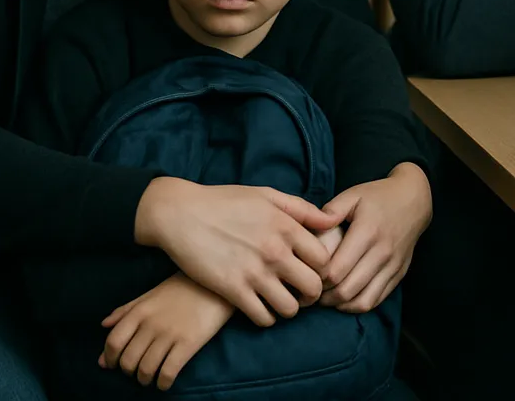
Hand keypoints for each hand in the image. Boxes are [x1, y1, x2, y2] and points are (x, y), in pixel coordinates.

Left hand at [99, 273, 232, 390]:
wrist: (218, 282)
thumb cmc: (184, 286)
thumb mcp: (153, 293)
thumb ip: (127, 309)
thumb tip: (103, 325)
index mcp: (141, 310)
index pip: (113, 342)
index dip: (110, 358)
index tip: (114, 364)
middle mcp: (151, 324)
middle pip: (128, 361)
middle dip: (129, 371)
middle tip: (137, 370)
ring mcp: (170, 334)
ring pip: (145, 370)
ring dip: (145, 379)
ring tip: (151, 376)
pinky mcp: (188, 344)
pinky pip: (167, 373)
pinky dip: (163, 383)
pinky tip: (165, 381)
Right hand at [134, 179, 339, 326]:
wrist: (181, 214)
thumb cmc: (226, 201)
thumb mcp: (267, 195)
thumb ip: (302, 209)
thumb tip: (333, 219)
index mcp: (287, 226)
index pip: (325, 259)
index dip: (323, 268)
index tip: (313, 270)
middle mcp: (276, 251)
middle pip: (314, 288)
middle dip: (312, 293)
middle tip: (301, 291)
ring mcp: (254, 273)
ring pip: (290, 309)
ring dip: (289, 308)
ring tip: (281, 300)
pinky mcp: (232, 290)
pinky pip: (262, 318)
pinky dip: (266, 317)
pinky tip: (260, 306)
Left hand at [319, 163, 431, 313]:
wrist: (414, 199)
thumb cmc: (379, 196)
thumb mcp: (353, 195)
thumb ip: (330, 211)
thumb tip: (309, 229)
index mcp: (367, 231)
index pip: (336, 269)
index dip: (317, 278)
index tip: (304, 275)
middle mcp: (382, 252)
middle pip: (346, 290)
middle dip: (324, 296)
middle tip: (309, 291)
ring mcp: (392, 266)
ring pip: (362, 301)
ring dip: (339, 305)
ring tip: (325, 297)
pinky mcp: (399, 274)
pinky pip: (376, 300)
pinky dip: (357, 305)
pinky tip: (344, 298)